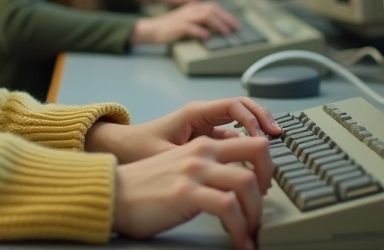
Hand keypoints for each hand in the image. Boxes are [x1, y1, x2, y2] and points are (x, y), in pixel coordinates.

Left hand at [86, 97, 281, 162]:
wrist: (122, 148)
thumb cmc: (138, 147)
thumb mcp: (164, 154)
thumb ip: (191, 158)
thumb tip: (220, 166)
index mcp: (195, 112)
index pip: (234, 105)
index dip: (253, 119)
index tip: (263, 137)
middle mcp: (204, 115)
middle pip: (243, 108)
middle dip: (262, 119)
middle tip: (278, 137)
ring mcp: (206, 126)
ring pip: (240, 123)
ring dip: (257, 132)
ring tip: (270, 151)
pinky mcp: (206, 139)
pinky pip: (233, 137)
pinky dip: (246, 146)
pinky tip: (252, 163)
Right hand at [113, 135, 272, 249]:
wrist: (112, 193)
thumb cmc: (143, 187)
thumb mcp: (179, 167)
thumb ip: (205, 168)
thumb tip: (233, 186)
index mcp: (202, 145)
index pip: (250, 142)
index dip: (266, 165)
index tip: (263, 189)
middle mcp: (202, 153)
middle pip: (258, 151)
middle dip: (270, 180)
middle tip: (263, 206)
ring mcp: (194, 171)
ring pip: (247, 183)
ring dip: (256, 213)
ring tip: (250, 231)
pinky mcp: (186, 193)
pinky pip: (228, 209)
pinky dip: (240, 229)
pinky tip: (238, 241)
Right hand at [130, 0, 238, 44]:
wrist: (153, 29)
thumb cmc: (171, 27)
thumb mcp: (188, 21)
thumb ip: (200, 21)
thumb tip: (216, 27)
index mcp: (193, 7)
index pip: (213, 7)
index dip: (226, 14)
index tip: (235, 23)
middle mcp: (190, 9)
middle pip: (212, 9)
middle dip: (226, 18)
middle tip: (235, 28)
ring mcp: (184, 17)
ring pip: (205, 16)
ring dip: (217, 24)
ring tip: (225, 32)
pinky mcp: (178, 26)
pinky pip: (191, 27)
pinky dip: (200, 31)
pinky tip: (207, 37)